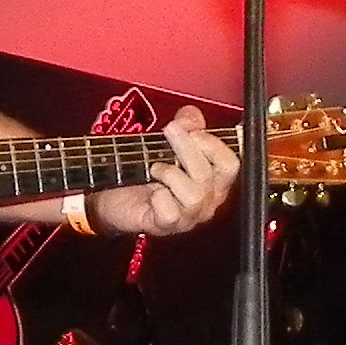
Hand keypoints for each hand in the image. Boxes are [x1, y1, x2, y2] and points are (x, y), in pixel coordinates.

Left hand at [90, 105, 237, 237]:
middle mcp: (206, 200)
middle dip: (187, 148)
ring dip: (171, 173)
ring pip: (194, 195)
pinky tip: (152, 194)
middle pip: (210, 175)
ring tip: (155, 167)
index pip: (230, 164)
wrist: (114, 195)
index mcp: (214, 179)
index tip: (192, 130)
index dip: (213, 144)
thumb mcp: (169, 140)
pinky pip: (170, 213)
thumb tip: (191, 118)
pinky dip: (159, 198)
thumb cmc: (145, 170)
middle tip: (169, 131)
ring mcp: (188, 216)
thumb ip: (187, 125)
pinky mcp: (165, 226)